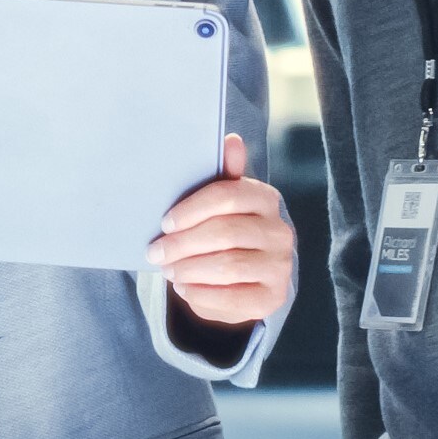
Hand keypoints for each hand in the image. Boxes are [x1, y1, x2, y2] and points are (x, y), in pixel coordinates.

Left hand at [147, 134, 294, 325]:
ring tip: (169, 270)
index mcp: (266, 199)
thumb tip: (231, 140)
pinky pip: (233, 298)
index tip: (164, 224)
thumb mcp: (220, 202)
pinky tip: (184, 288)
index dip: (190, 210)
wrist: (246, 276)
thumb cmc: (224, 229)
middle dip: (183, 244)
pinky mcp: (272, 298)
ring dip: (190, 269)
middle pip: (225, 233)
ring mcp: (280, 266)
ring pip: (229, 266)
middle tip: (156, 253)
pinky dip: (202, 294)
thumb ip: (223, 173)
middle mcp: (280, 232)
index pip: (227, 196)